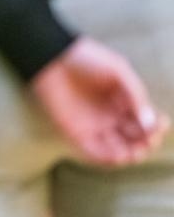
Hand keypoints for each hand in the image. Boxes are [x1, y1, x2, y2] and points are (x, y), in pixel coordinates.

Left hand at [31, 36, 168, 165]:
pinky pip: (94, 151)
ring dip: (129, 154)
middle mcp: (111, 116)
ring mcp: (94, 125)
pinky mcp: (76, 133)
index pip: (145, 120)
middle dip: (145, 143)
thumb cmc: (87, 59)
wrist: (53, 59)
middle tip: (148, 141)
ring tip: (135, 152)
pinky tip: (119, 156)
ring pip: (117, 149)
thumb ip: (135, 95)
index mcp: (124, 101)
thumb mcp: (118, 71)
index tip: (162, 125)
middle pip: (134, 138)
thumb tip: (149, 122)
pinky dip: (107, 157)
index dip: (156, 127)